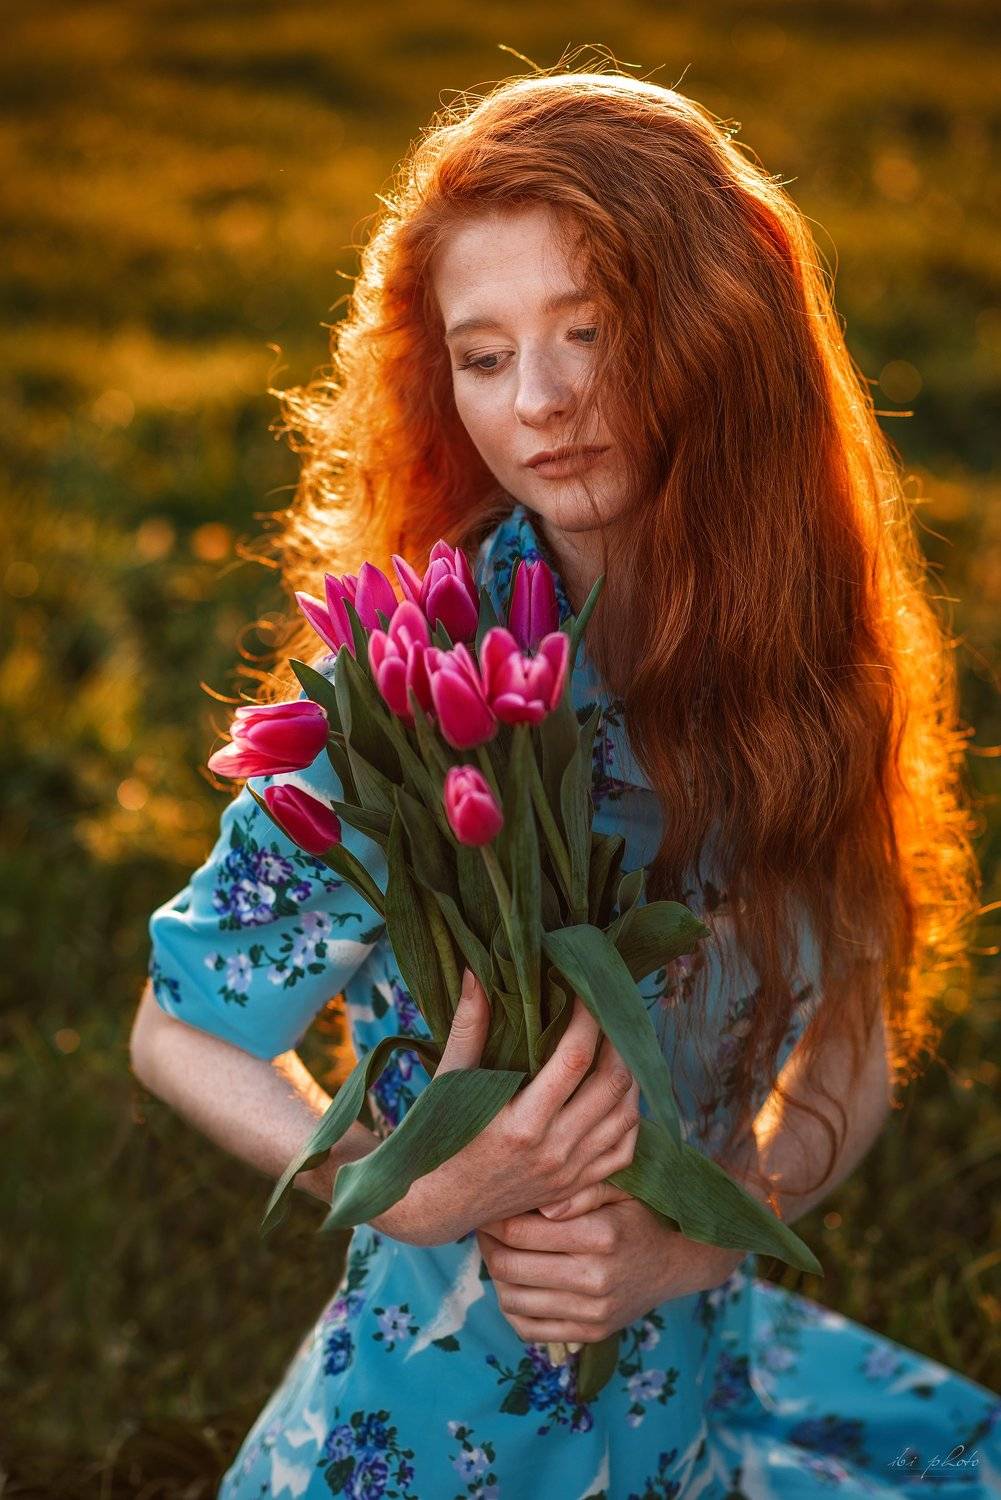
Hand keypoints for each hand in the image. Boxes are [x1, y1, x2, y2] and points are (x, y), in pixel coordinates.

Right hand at [369, 967, 639, 1246]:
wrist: (437, 1204)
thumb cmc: (439, 1136)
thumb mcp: (448, 1081)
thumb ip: (467, 1027)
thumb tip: (476, 971)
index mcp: (522, 1124)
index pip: (575, 1059)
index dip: (587, 1018)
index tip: (584, 989)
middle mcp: (554, 1151)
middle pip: (612, 1085)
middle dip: (619, 1040)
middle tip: (611, 1011)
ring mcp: (570, 1173)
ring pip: (626, 1115)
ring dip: (630, 1074)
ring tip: (619, 1043)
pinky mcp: (576, 1186)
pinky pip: (624, 1150)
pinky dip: (631, 1116)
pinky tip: (620, 1090)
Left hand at [476, 1195, 745, 1343]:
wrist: (676, 1262)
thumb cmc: (639, 1216)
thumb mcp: (619, 1189)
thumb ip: (581, 1190)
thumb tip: (541, 1206)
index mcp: (600, 1236)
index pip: (521, 1230)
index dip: (494, 1217)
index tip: (486, 1205)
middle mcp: (595, 1279)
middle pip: (509, 1266)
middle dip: (486, 1244)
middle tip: (482, 1226)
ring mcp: (592, 1313)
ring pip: (512, 1300)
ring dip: (494, 1275)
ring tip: (496, 1251)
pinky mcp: (590, 1334)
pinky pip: (528, 1329)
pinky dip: (510, 1307)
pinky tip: (514, 1283)